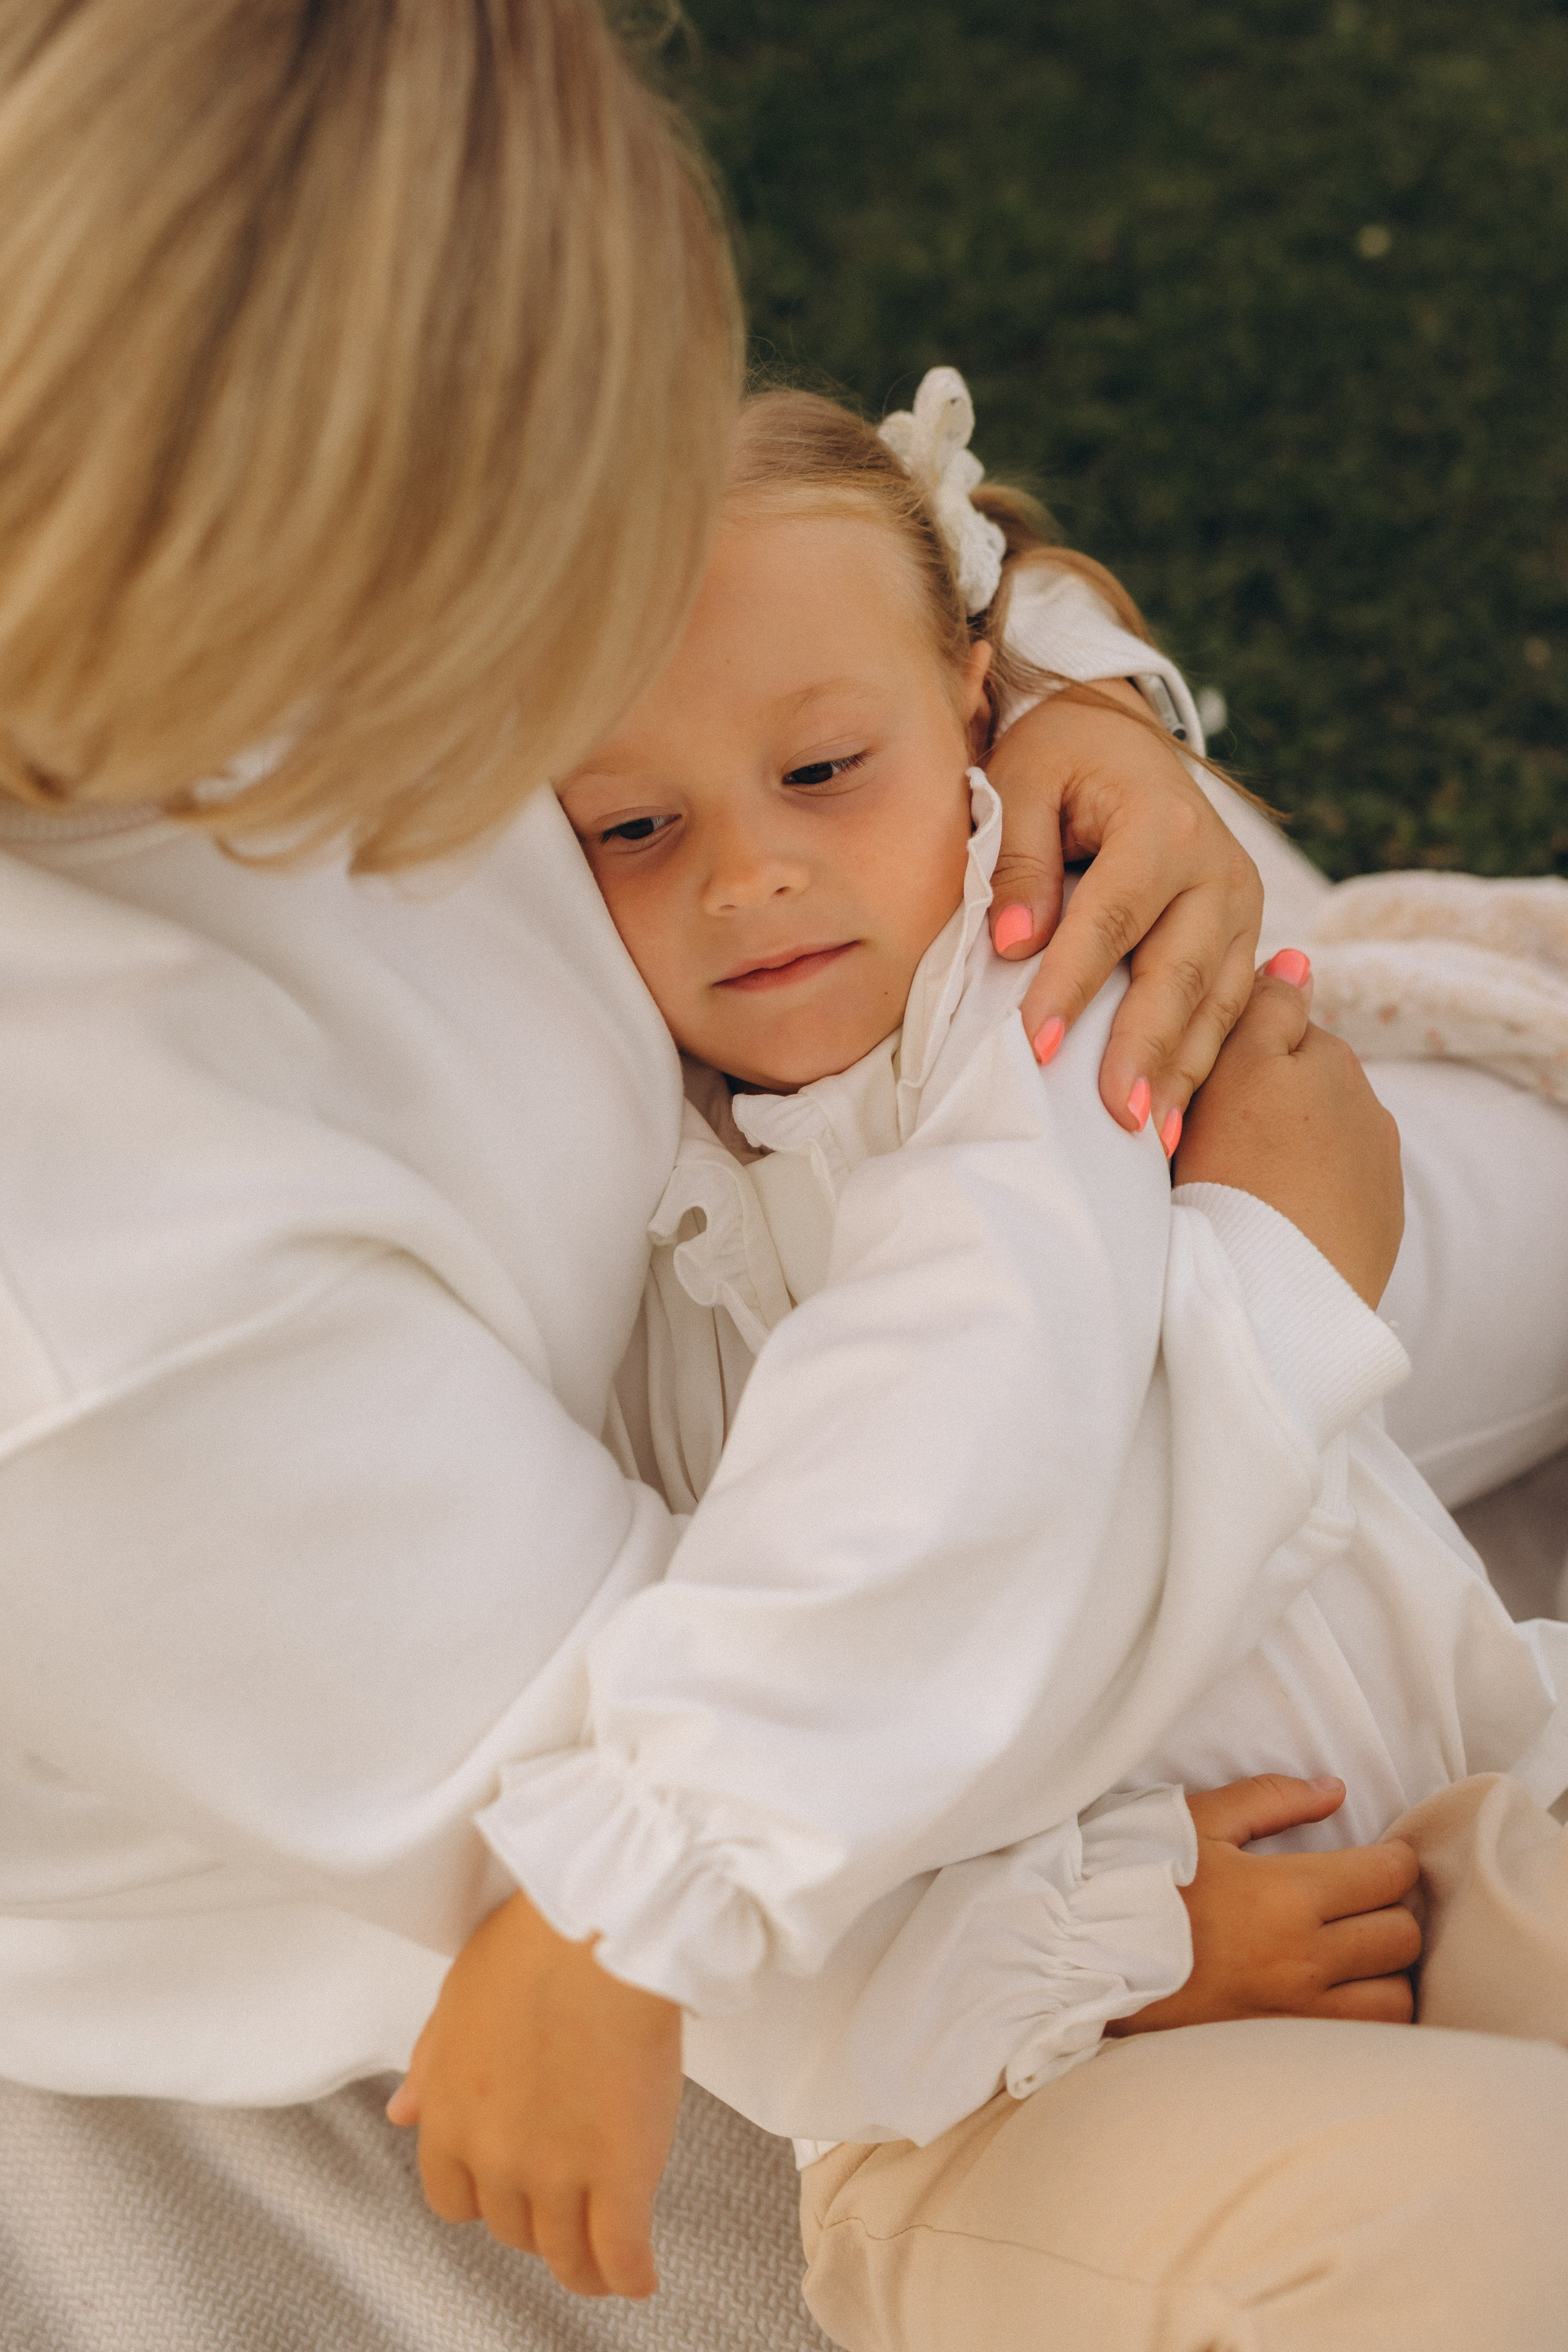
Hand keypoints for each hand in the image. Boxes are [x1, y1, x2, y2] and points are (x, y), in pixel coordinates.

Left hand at [385, 1889, 682, 2298]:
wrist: (602, 1931)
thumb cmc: (536, 1946)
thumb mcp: (460, 1999)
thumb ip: (432, 2065)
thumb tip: (399, 2114)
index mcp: (450, 2115)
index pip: (453, 2199)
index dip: (486, 2198)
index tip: (511, 2193)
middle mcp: (495, 2157)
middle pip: (510, 2229)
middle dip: (536, 2224)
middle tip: (567, 2208)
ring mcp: (559, 2172)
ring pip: (566, 2254)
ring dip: (584, 2267)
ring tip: (605, 2265)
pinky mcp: (622, 2174)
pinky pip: (621, 2252)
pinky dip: (630, 2274)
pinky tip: (641, 2277)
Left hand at [986, 679, 1261, 1137]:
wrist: (1123, 739)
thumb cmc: (1062, 758)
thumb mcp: (1022, 779)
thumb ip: (1015, 856)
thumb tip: (1012, 942)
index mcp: (1163, 824)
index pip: (1112, 917)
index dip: (1075, 983)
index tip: (1038, 1045)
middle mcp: (1218, 869)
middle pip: (1180, 971)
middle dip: (1146, 1049)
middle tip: (1116, 1115)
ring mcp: (1240, 906)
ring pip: (1215, 1001)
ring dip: (1181, 1072)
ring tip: (1147, 1136)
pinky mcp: (1242, 936)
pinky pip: (1227, 1008)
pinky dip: (1200, 1064)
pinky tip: (1174, 1118)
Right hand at [1106, 1773, 1420, 2035]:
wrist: (1081, 1955)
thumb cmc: (1135, 1878)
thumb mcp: (1198, 1821)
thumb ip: (1271, 1799)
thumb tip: (1334, 1792)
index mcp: (1285, 1895)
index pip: (1389, 1877)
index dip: (1398, 1860)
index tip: (1384, 1855)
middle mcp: (1301, 1960)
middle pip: (1401, 1937)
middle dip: (1395, 1909)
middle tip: (1368, 1899)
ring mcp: (1293, 2013)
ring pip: (1394, 1999)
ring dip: (1387, 1971)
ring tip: (1361, 1951)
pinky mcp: (1279, 2048)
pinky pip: (1360, 2041)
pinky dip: (1367, 2016)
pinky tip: (1343, 1993)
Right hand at [1172, 954, 1403, 1307]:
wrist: (1276, 1296)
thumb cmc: (1233, 1178)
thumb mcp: (1233, 1073)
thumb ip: (1264, 1011)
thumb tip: (1299, 956)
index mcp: (1324, 1057)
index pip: (1276, 1024)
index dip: (1230, 1052)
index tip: (1198, 1087)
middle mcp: (1364, 1102)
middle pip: (1304, 1080)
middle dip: (1267, 1098)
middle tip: (1210, 1138)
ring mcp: (1378, 1164)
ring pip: (1322, 1134)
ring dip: (1290, 1146)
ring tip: (1242, 1184)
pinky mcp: (1381, 1220)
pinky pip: (1339, 1188)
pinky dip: (1311, 1193)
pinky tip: (1276, 1216)